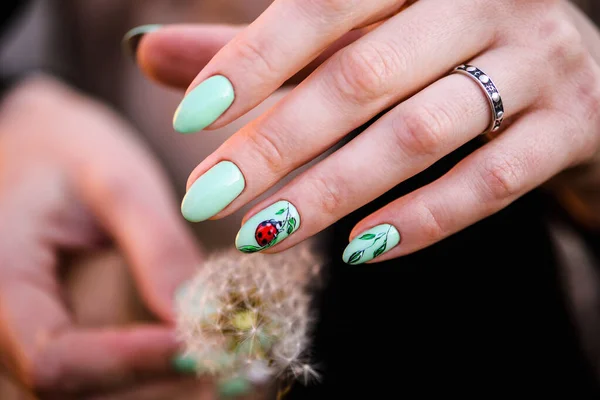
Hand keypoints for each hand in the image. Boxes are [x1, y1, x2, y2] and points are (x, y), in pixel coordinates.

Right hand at [0, 76, 201, 394]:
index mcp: (2, 278)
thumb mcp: (113, 177)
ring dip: (160, 381)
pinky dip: (153, 368)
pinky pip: (102, 370)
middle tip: (229, 354)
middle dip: (155, 377)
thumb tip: (197, 314)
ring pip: (92, 388)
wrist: (37, 143)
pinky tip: (200, 346)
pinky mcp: (61, 329)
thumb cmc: (67, 148)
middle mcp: (7, 323)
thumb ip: (154, 244)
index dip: (128, 360)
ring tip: (227, 356)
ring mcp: (31, 332)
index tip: (197, 338)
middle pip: (78, 387)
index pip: (55, 357)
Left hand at [137, 0, 599, 263]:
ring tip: (264, 234)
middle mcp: (484, 0)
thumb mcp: (356, 40)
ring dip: (333, 191)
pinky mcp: (570, 126)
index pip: (320, 5)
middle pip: (362, 75)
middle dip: (276, 144)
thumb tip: (149, 52)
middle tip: (207, 197)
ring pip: (420, 132)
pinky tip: (359, 251)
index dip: (250, 62)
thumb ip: (261, 50)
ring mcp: (539, 61)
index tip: (189, 121)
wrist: (569, 81)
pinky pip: (489, 181)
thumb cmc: (441, 55)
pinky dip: (420, 220)